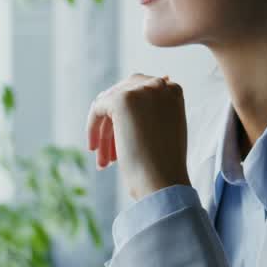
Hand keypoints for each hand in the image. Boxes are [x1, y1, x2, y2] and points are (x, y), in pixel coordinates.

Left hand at [87, 73, 190, 200]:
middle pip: (123, 95)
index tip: (121, 140)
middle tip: (109, 153)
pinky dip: (93, 128)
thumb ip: (150, 113)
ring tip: (104, 161)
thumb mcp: (164, 131)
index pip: (140, 93)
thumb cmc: (165, 166)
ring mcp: (141, 90)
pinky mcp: (122, 99)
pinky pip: (98, 109)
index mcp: (173, 91)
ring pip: (110, 105)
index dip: (127, 117)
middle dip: (113, 124)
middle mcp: (159, 85)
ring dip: (105, 133)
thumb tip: (123, 106)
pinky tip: (95, 149)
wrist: (164, 181)